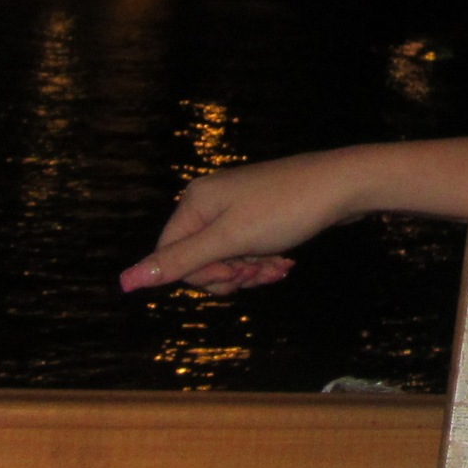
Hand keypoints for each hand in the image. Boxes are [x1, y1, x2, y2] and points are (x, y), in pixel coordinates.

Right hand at [118, 148, 366, 294]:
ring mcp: (237, 205)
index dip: (200, 276)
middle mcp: (210, 200)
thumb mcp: (230, 240)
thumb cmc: (285, 209)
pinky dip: (263, 261)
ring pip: (226, 257)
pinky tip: (284, 264)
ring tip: (278, 267)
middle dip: (229, 274)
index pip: (171, 255)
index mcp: (195, 202)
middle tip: (259, 271)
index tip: (234, 275)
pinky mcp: (260, 213)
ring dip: (250, 271)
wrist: (343, 186)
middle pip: (199, 258)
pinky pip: (248, 248)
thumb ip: (179, 262)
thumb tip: (124, 281)